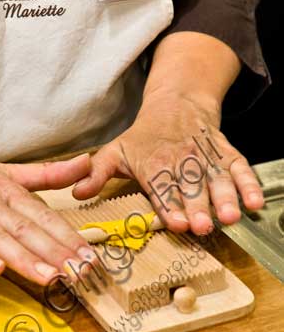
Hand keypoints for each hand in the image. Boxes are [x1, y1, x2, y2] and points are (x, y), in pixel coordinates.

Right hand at [0, 152, 96, 284]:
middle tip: (79, 273)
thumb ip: (46, 174)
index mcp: (7, 189)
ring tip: (49, 277)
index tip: (90, 257)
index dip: (68, 237)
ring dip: (24, 259)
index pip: (44, 216)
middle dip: (55, 252)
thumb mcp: (5, 172)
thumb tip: (86, 163)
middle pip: (26, 229)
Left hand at [73, 90, 263, 234]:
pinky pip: (239, 167)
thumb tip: (75, 194)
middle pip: (190, 187)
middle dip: (197, 207)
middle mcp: (181, 161)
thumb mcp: (115, 150)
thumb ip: (97, 173)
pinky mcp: (224, 153)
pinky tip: (255, 202)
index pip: (161, 188)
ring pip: (216, 178)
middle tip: (203, 226)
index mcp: (153, 164)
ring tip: (231, 217)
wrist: (177, 105)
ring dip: (225, 197)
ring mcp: (205, 157)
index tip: (175, 224)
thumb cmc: (143, 137)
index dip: (168, 206)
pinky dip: (248, 183)